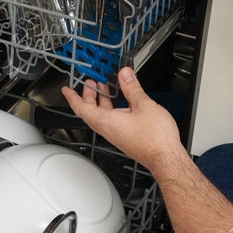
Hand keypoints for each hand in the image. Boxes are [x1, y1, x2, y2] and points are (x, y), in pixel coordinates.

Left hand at [62, 67, 185, 172]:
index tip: (67, 90)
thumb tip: (125, 74)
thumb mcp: (143, 105)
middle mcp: (108, 130)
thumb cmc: (155, 138)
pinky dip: (110, 109)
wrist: (165, 158)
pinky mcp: (124, 138)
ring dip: (100, 102)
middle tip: (90, 84)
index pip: (81, 108)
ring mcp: (116, 135)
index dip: (72, 97)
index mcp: (106, 121)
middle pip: (90, 111)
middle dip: (88, 95)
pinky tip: (121, 103)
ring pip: (101, 117)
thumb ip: (132, 88)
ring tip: (105, 89)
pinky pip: (111, 122)